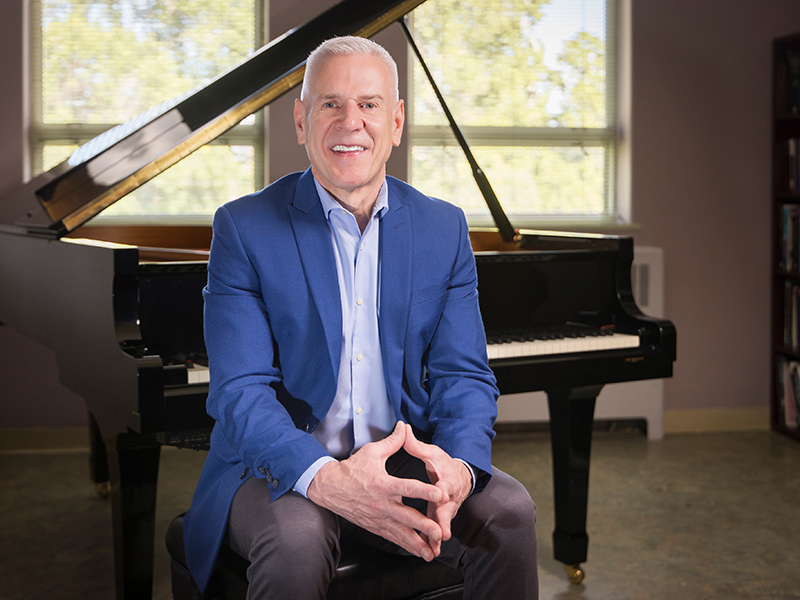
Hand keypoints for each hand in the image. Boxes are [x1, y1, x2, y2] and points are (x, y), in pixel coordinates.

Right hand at [307, 422, 443, 560]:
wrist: (330, 488)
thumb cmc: (352, 469)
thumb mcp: (372, 452)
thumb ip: (392, 442)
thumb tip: (404, 427)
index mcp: (384, 484)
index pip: (408, 487)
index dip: (425, 491)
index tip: (440, 494)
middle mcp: (382, 504)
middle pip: (407, 516)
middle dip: (424, 526)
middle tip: (439, 531)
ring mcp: (379, 518)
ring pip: (402, 533)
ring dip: (418, 543)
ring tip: (432, 552)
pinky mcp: (376, 527)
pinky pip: (394, 538)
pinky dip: (407, 546)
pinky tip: (420, 552)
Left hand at [401, 424, 471, 556]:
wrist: (458, 476)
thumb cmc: (443, 464)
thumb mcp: (432, 452)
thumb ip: (416, 445)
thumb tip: (403, 429)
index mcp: (446, 479)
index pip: (445, 484)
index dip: (442, 491)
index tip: (441, 495)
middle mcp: (448, 497)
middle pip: (446, 510)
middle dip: (443, 522)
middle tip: (441, 533)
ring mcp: (445, 510)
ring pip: (441, 525)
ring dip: (437, 537)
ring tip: (433, 549)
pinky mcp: (440, 518)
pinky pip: (436, 531)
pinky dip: (432, 542)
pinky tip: (427, 553)